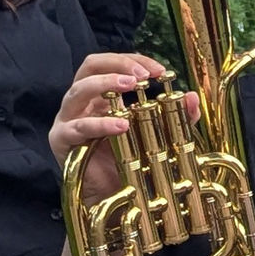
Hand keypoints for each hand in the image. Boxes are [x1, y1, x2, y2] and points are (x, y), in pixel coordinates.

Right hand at [50, 53, 200, 206]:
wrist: (115, 194)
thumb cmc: (131, 159)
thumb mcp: (158, 132)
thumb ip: (176, 115)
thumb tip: (192, 96)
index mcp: (101, 94)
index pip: (112, 63)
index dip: (135, 61)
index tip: (160, 71)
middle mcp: (82, 102)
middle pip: (90, 67)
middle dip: (118, 65)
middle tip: (143, 76)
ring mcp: (68, 119)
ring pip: (78, 90)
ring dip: (106, 84)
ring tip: (131, 87)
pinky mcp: (62, 140)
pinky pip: (78, 127)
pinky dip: (101, 123)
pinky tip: (122, 125)